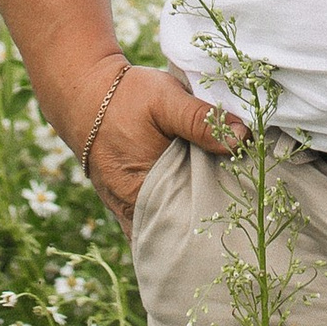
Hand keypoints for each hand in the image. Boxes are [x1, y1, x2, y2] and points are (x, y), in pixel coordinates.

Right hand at [70, 61, 244, 228]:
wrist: (84, 92)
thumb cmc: (125, 96)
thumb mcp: (166, 100)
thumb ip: (202, 120)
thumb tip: (242, 138)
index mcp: (140, 191)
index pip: (182, 226)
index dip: (210, 223)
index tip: (240, 216)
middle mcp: (129, 209)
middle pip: (172, 233)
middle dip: (202, 228)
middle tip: (237, 218)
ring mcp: (123, 208)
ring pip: (161, 228)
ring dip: (185, 223)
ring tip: (219, 214)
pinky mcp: (122, 200)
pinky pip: (150, 220)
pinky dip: (169, 217)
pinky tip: (191, 207)